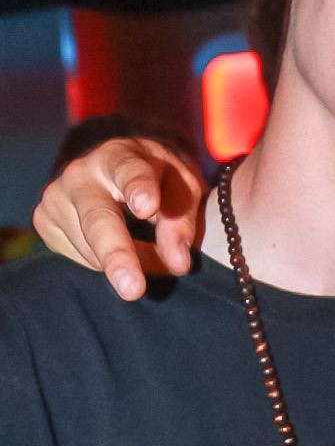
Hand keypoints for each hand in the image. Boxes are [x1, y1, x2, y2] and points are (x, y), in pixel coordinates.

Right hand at [33, 141, 204, 299]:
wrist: (115, 174)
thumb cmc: (155, 183)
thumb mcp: (181, 191)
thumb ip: (181, 223)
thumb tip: (177, 263)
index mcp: (121, 157)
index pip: (130, 172)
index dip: (139, 188)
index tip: (146, 206)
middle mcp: (80, 173)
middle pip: (98, 219)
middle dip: (116, 253)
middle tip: (133, 289)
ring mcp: (56, 197)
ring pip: (92, 251)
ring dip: (125, 262)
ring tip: (140, 245)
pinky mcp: (43, 221)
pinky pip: (79, 260)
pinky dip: (102, 264)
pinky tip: (110, 244)